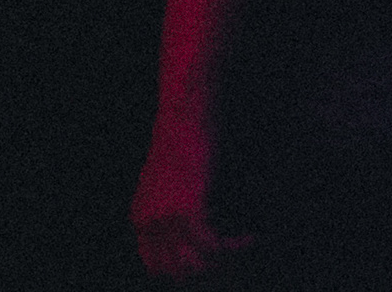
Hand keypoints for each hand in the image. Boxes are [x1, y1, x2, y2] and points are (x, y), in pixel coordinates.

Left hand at [131, 112, 251, 278]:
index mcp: (140, 218)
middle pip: (176, 273)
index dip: (184, 274)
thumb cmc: (184, 139)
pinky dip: (237, 246)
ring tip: (244, 252)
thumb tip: (203, 229)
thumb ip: (173, 206)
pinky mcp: (189, 211)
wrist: (185, 115)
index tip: (211, 269)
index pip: (155, 267)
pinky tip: (251, 238)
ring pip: (196, 266)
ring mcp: (167, 220)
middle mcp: (149, 224)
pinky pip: (214, 247)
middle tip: (233, 267)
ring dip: (224, 265)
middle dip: (206, 275)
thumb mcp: (168, 179)